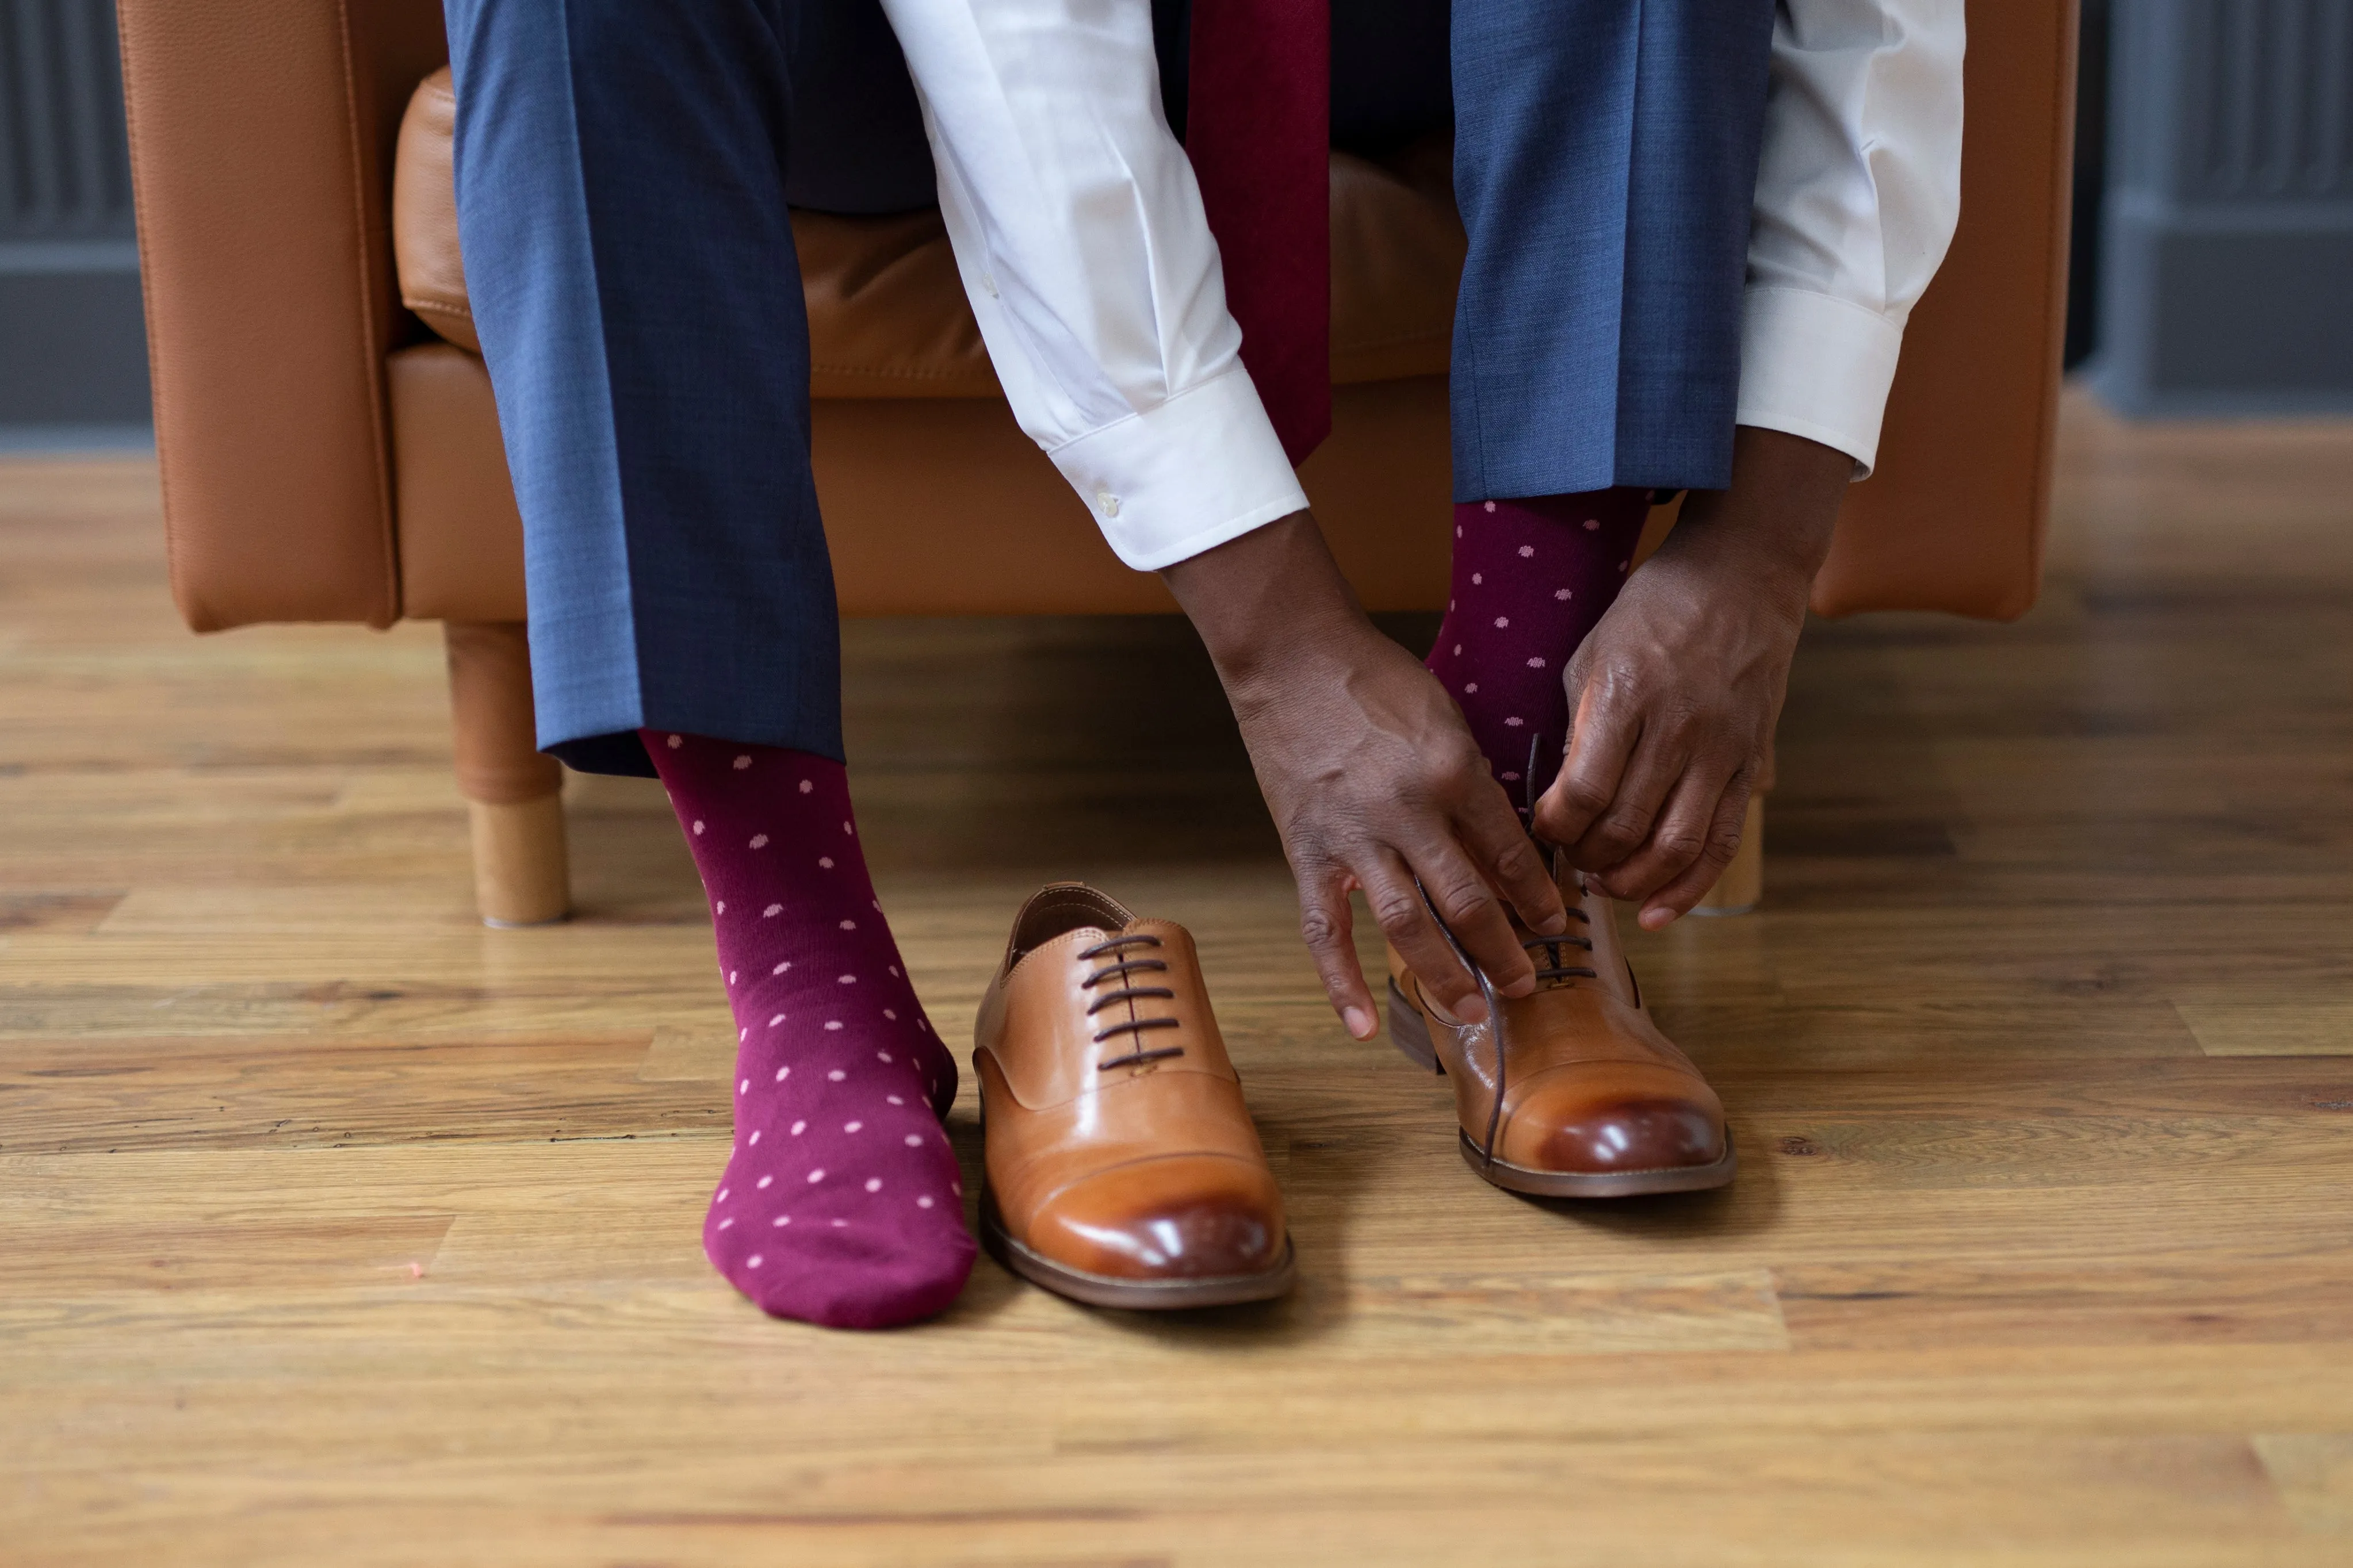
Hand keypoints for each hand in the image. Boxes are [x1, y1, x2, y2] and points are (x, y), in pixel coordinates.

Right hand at [1162, 513, 1566, 1037]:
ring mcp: (1353, 837)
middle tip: (1525, 984)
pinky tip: (1363, 1026)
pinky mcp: (1306, 850)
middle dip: (1502, 950)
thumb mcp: (1445, 720)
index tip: (1555, 925)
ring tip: (1472, 1009)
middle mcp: (1407, 812)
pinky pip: (1323, 930)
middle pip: (1467, 901)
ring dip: (1445, 974)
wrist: (1293, 656)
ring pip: (1407, 925)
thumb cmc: (1375, 679)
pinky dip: (1341, 982)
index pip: (1510, 853)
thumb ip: (1470, 786)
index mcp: (1452, 772)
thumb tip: (1498, 852)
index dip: (1537, 898)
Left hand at [1532, 427, 1850, 928]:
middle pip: (1625, 828)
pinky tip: (1658, 911)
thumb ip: (1578, 729)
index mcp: (1625, 696)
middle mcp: (1677, 728)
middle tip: (1569, 861)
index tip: (1541, 830)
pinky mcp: (1751, 762)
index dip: (1555, 827)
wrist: (1741, 577)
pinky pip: (1723, 841)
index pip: (1584, 791)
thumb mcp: (1591, 655)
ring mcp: (1721, 749)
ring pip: (1675, 846)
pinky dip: (1690, 887)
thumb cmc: (1651, 614)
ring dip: (1632, 882)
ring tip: (1605, 885)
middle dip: (1586, 859)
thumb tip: (1561, 802)